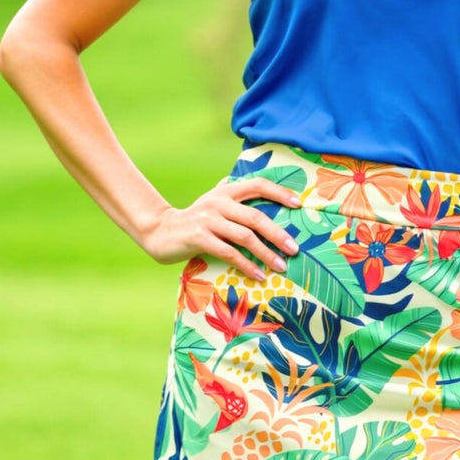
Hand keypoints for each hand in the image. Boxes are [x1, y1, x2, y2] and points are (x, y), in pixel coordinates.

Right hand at [140, 177, 301, 281]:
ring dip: (266, 253)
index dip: (279, 192)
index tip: (298, 204)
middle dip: (278, 234)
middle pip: (255, 217)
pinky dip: (247, 265)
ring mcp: (208, 220)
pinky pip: (229, 253)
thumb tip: (266, 200)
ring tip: (281, 266)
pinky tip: (259, 275)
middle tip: (295, 249)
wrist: (160, 231)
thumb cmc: (195, 220)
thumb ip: (235, 200)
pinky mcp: (199, 238)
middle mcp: (218, 202)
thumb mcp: (214, 204)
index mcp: (225, 191)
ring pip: (244, 237)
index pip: (257, 185)